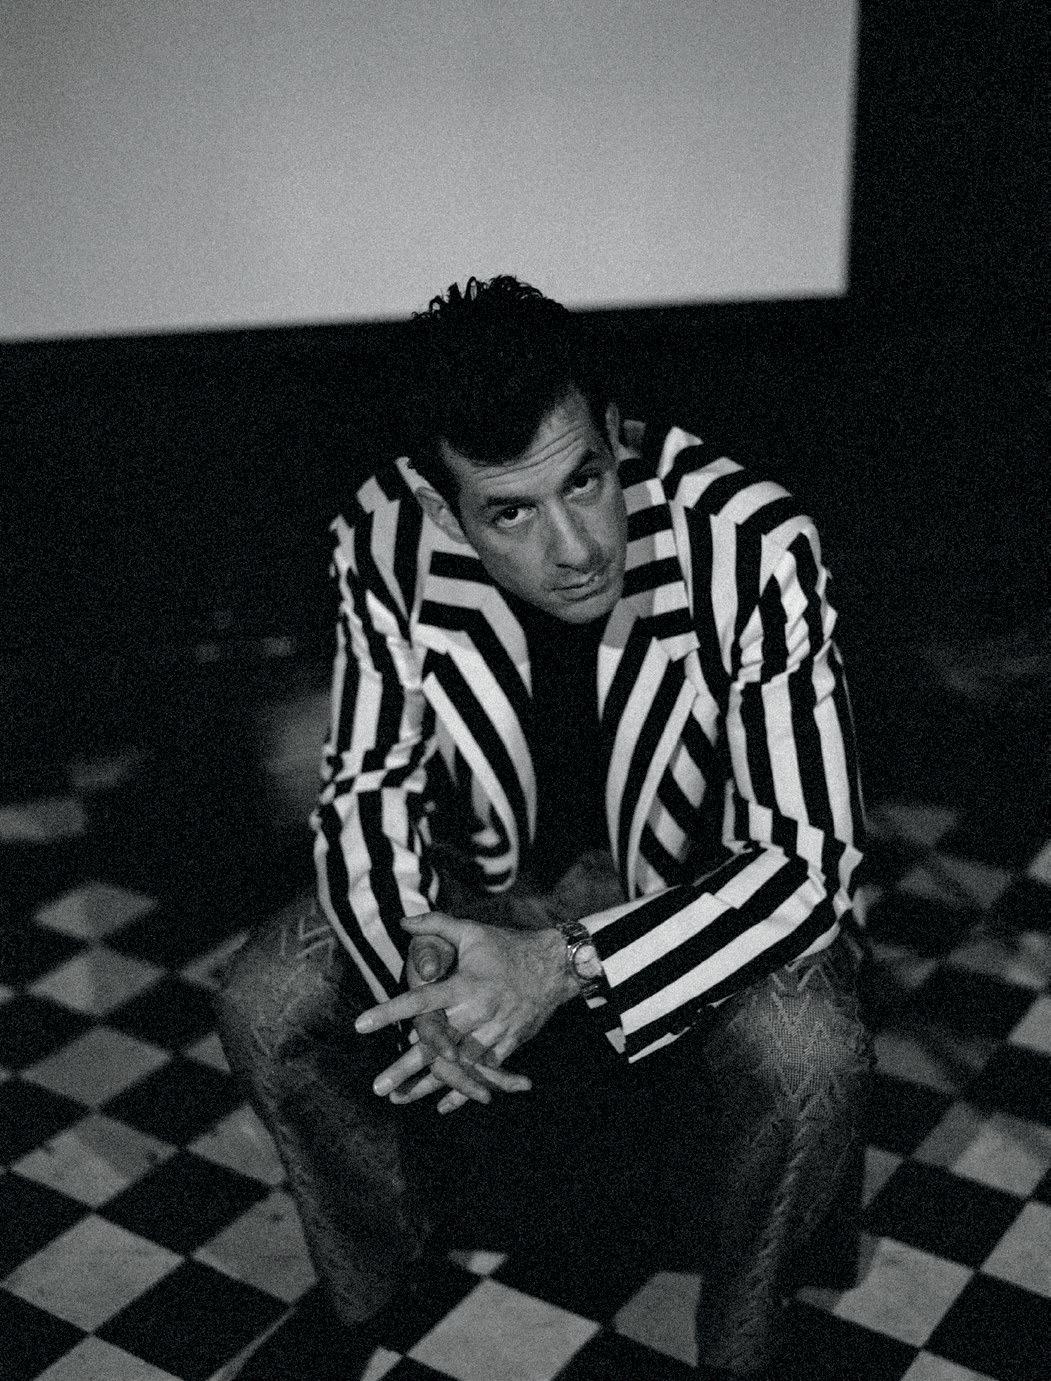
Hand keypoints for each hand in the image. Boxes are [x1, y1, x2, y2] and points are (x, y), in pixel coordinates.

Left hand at [357, 912, 577, 1111]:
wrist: (555, 966)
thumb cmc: (508, 947)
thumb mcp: (473, 931)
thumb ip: (437, 925)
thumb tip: (403, 921)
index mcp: (464, 985)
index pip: (419, 1001)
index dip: (389, 1012)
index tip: (361, 1025)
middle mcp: (477, 1012)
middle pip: (434, 1045)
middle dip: (405, 1067)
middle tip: (377, 1086)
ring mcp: (494, 1032)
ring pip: (456, 1065)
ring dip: (427, 1085)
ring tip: (399, 1098)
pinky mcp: (508, 1044)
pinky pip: (482, 1073)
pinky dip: (463, 1091)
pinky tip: (441, 1106)